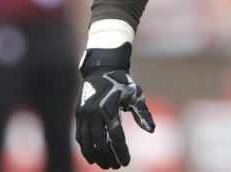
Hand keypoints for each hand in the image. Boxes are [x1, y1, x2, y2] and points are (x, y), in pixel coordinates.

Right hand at [75, 44, 154, 168]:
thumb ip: (143, 113)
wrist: (102, 69)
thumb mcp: (136, 95)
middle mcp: (95, 113)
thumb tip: (152, 130)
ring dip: (96, 156)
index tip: (126, 163)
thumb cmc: (123, 83)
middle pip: (100, 143)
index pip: (116, 138)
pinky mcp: (78, 114)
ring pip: (87, 143)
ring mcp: (84, 114)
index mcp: (110, 109)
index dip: (121, 152)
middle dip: (108, 157)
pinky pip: (80, 136)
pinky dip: (85, 149)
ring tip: (105, 165)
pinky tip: (92, 157)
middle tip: (115, 167)